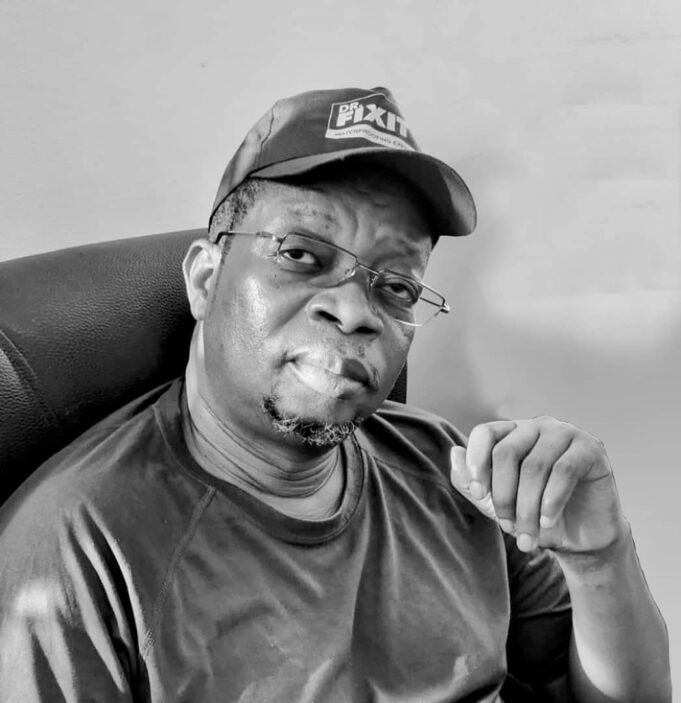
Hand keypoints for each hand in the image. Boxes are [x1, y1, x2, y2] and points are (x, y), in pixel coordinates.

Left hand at [450, 416, 628, 553]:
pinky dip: (551, 501)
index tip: (478, 495)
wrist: (580, 539)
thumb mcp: (493, 503)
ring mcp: (566, 433)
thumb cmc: (533, 516)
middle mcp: (537, 426)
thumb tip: (454, 453)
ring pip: (534, 465)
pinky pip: (564, 470)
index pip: (484, 433)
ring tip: (528, 536)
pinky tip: (547, 523)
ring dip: (527, 507)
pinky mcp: (591, 449)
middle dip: (503, 495)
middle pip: (507, 451)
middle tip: (507, 527)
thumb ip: (469, 481)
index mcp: (513, 433)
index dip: (476, 463)